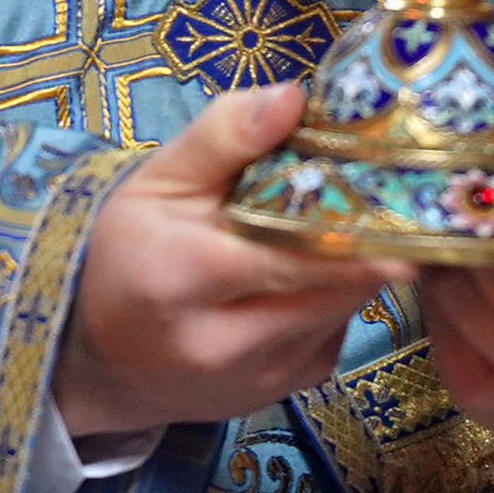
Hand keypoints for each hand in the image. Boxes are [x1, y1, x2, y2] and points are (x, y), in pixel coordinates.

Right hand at [55, 84, 404, 441]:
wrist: (99, 356)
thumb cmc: (126, 251)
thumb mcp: (157, 180)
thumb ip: (223, 134)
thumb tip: (293, 96)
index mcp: (183, 275)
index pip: (290, 255)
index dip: (349, 229)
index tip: (394, 200)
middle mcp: (221, 340)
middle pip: (328, 287)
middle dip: (365, 244)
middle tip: (394, 206)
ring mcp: (255, 378)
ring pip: (338, 314)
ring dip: (349, 274)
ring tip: (340, 232)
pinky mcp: (278, 396)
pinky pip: (330, 340)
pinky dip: (330, 306)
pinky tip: (303, 281)